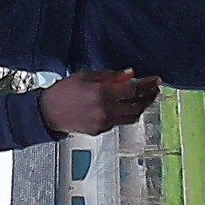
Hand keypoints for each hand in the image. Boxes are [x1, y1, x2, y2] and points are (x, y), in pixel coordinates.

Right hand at [40, 68, 161, 134]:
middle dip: (149, 96)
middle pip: (137, 105)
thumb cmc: (64, 91)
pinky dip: (127, 113)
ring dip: (141, 107)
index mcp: (102, 94)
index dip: (147, 84)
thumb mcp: (87, 76)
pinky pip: (119, 122)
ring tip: (146, 98)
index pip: (133, 90)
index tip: (156, 79)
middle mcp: (105, 111)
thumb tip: (130, 73)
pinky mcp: (100, 131)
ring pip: (131, 117)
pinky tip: (127, 106)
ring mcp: (103, 123)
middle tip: (155, 88)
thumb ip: (111, 76)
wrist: (48, 113)